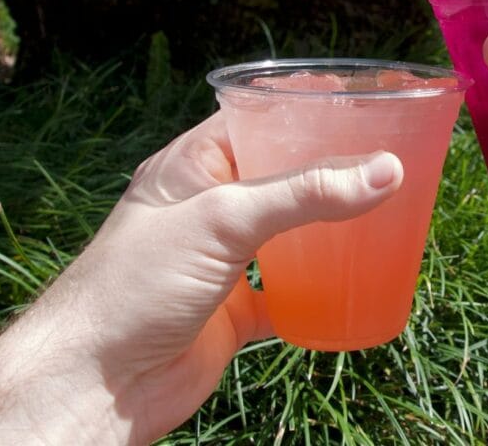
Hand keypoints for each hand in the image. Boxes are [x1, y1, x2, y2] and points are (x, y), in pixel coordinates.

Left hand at [0, 113, 402, 443]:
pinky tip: (358, 284)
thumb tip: (387, 171)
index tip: (363, 105)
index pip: (257, 120)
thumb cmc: (138, 284)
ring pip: (291, 236)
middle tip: (391, 161)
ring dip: (331, 231)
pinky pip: (290, 293)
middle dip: (333, 172)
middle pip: (284, 179)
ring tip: (388, 214)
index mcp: (193, 166)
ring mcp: (224, 261)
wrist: (96, 383)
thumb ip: (304, 193)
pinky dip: (321, 291)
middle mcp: (210, 209)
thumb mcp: (224, 219)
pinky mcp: (235, 311)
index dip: (306, 109)